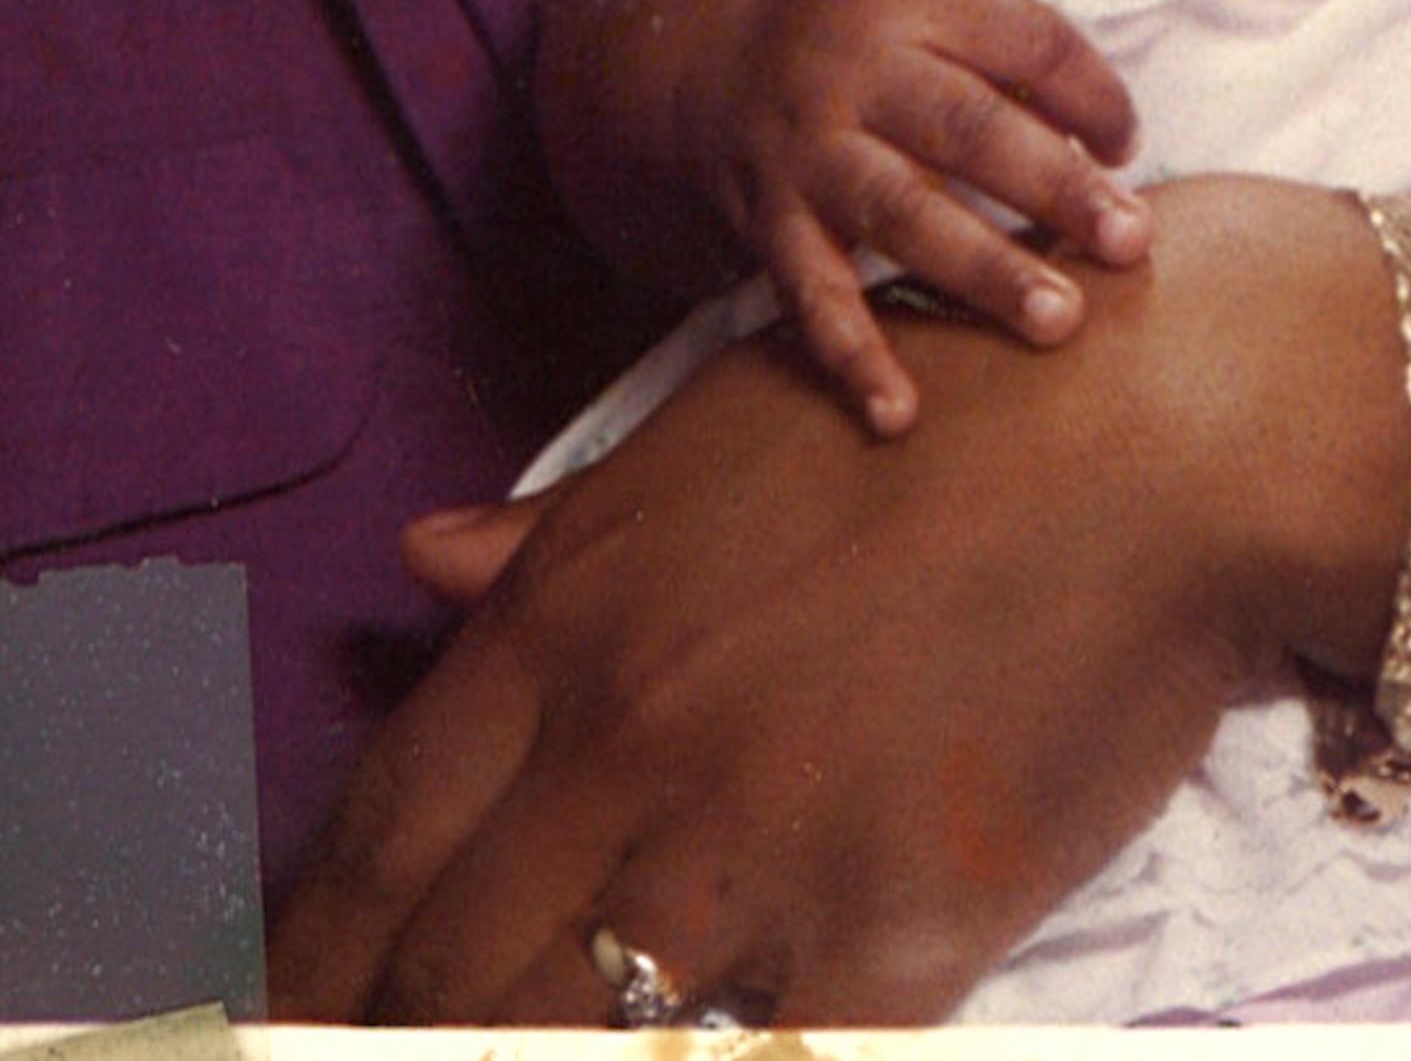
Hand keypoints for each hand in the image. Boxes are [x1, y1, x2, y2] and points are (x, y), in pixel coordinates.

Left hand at [268, 175, 1410, 1025]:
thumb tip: (410, 566)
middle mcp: (631, 746)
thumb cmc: (925, 414)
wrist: (1148, 426)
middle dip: (388, 1046)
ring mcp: (759, 849)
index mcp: (568, 625)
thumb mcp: (702, 439)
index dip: (300, 960)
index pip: (377, 844)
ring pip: (578, 1037)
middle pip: (445, 977)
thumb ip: (548, 538)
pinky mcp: (896, 934)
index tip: (263, 1018)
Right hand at [710, 0, 1147, 430]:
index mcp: (912, 3)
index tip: (1131, 148)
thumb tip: (1116, 145)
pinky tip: (899, 413)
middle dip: (1053, 185)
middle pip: (965, 125)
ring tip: (1058, 321)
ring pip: (899, 212)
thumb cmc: (858, 33)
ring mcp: (809, 152)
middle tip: (1130, 241)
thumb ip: (1016, 53)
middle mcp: (856, 73)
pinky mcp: (769, 222)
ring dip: (982, 269)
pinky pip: (811, 294)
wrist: (706, 43)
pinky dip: (852, 355)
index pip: (1020, 38)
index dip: (1087, 91)